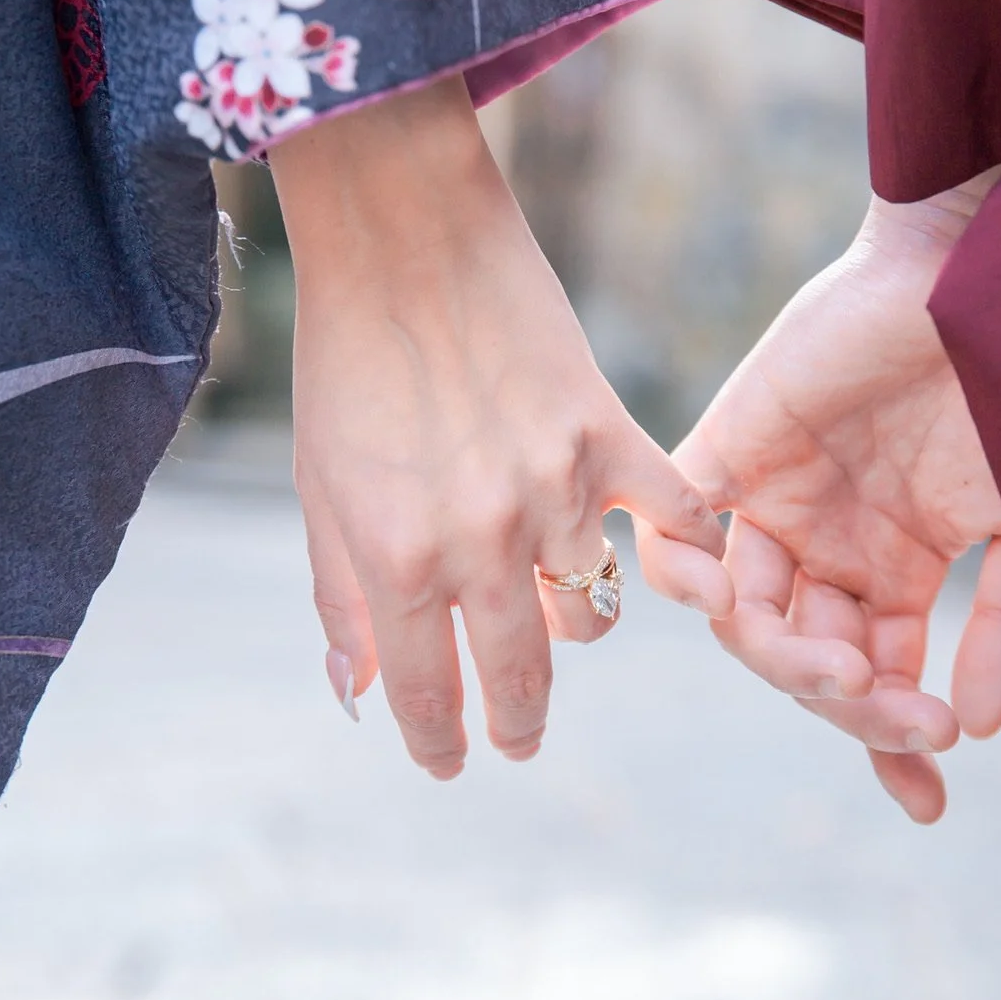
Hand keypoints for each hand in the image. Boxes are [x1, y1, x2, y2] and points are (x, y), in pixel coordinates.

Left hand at [271, 76, 731, 778]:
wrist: (402, 236)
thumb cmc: (345, 363)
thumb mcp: (319, 490)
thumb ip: (339, 599)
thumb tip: (357, 695)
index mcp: (394, 558)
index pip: (426, 696)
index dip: (437, 744)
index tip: (448, 763)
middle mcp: (479, 539)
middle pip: (519, 677)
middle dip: (517, 724)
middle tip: (517, 740)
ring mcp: (555, 490)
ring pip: (593, 613)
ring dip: (572, 626)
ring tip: (551, 609)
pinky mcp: (611, 436)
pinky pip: (674, 525)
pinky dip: (681, 554)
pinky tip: (671, 565)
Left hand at [634, 172, 1000, 820]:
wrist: (989, 261)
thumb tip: (980, 727)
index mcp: (901, 570)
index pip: (881, 682)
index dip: (896, 743)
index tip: (929, 802)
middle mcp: (832, 548)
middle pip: (810, 663)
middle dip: (850, 704)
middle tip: (898, 712)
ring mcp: (777, 501)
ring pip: (748, 618)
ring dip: (783, 657)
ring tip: (836, 666)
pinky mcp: (729, 447)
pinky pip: (680, 527)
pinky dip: (683, 571)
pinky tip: (724, 599)